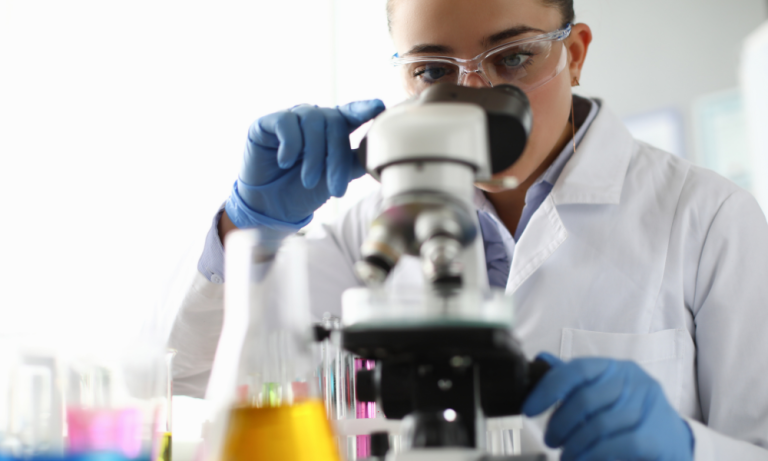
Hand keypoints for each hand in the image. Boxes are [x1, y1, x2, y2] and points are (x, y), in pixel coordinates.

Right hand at [225, 100, 385, 231]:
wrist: (272, 206)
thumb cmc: (305, 191)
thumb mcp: (336, 178)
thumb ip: (355, 162)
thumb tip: (379, 153)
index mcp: (333, 128)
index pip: (351, 113)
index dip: (364, 109)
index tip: (379, 106)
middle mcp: (313, 118)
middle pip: (334, 123)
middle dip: (337, 157)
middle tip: (337, 189)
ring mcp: (291, 118)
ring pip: (312, 121)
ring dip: (314, 156)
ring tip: (309, 181)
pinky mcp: (267, 122)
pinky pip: (286, 122)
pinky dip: (290, 145)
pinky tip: (285, 163)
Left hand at [522, 353, 693, 460]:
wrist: (675, 443)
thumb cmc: (631, 418)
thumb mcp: (604, 395)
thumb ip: (576, 381)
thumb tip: (541, 361)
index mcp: (616, 368)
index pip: (577, 369)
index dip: (548, 388)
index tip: (529, 408)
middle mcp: (634, 382)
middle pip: (585, 399)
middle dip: (560, 424)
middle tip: (551, 440)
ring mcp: (648, 408)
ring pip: (599, 425)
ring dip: (574, 446)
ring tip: (567, 456)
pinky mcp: (657, 436)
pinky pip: (616, 445)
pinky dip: (594, 455)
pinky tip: (584, 460)